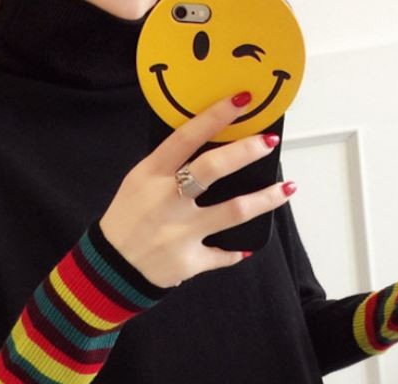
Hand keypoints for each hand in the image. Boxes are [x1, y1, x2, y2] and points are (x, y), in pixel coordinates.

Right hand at [99, 90, 295, 289]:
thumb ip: (168, 166)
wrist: (110, 269)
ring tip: (287, 188)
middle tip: (268, 142)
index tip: (242, 100)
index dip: (216, 116)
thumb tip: (212, 145)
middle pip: (213, 169)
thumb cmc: (127, 219)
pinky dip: (234, 251)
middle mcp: (167, 201)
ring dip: (265, 199)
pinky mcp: (189, 261)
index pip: (186, 137)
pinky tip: (246, 247)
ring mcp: (180, 233)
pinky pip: (221, 254)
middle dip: (246, 151)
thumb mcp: (138, 183)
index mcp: (151, 175)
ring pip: (233, 211)